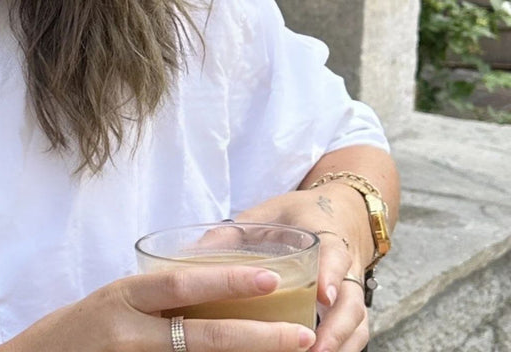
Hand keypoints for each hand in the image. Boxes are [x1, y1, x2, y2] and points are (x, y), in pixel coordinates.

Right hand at [0, 265, 315, 351]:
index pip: (182, 285)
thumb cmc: (71, 333)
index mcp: (122, 298)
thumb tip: (211, 297)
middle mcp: (128, 333)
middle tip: (303, 335)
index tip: (271, 279)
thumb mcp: (109, 304)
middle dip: (258, 337)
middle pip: (203, 337)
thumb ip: (152, 301)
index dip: (227, 281)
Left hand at [236, 189, 370, 351]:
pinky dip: (345, 347)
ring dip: (340, 343)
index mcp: (326, 235)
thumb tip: (193, 253)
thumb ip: (236, 230)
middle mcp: (346, 266)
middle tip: (313, 346)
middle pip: (351, 301)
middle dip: (336, 328)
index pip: (334, 254)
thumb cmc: (297, 215)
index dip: (330, 274)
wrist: (339, 214)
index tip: (321, 295)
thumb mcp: (268, 212)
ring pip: (357, 322)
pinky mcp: (351, 306)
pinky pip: (357, 332)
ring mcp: (351, 289)